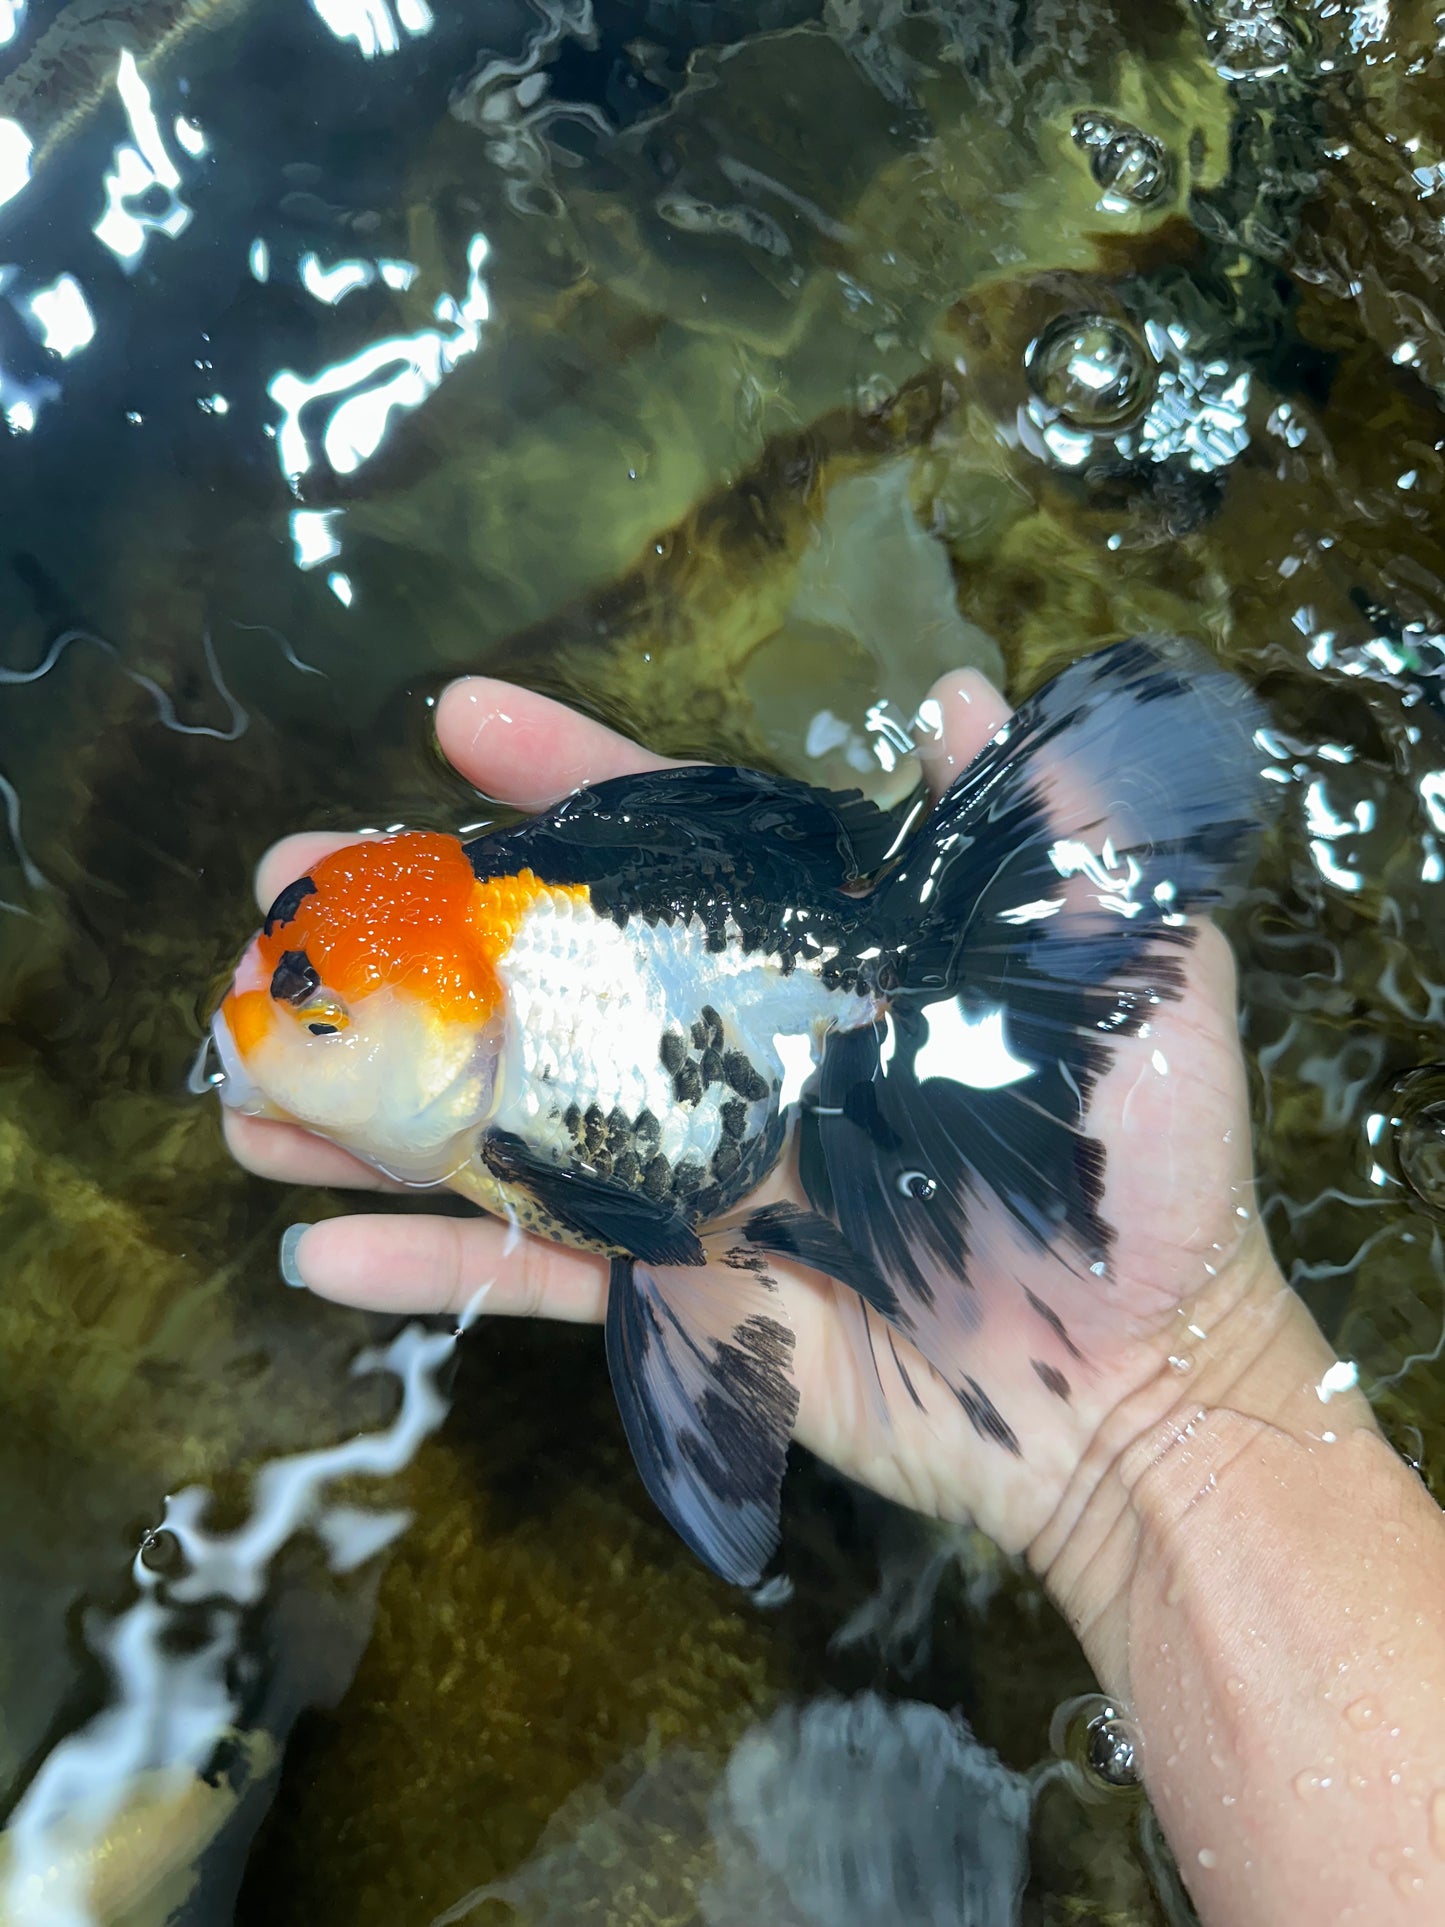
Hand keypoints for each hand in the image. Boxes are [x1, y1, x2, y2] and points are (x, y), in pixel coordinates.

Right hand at [224, 670, 1294, 1565]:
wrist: (1149, 1391)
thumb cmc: (1155, 1178)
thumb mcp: (1134, 980)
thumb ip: (1049, 844)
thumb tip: (963, 692)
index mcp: (822, 969)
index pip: (675, 853)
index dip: (569, 783)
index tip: (459, 724)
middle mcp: (738, 1059)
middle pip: (544, 978)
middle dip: (407, 933)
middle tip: (280, 895)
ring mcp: (697, 1179)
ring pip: (504, 1126)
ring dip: (372, 1101)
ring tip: (242, 1072)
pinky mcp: (684, 1299)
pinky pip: (535, 1278)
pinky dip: (429, 1267)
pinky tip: (315, 1246)